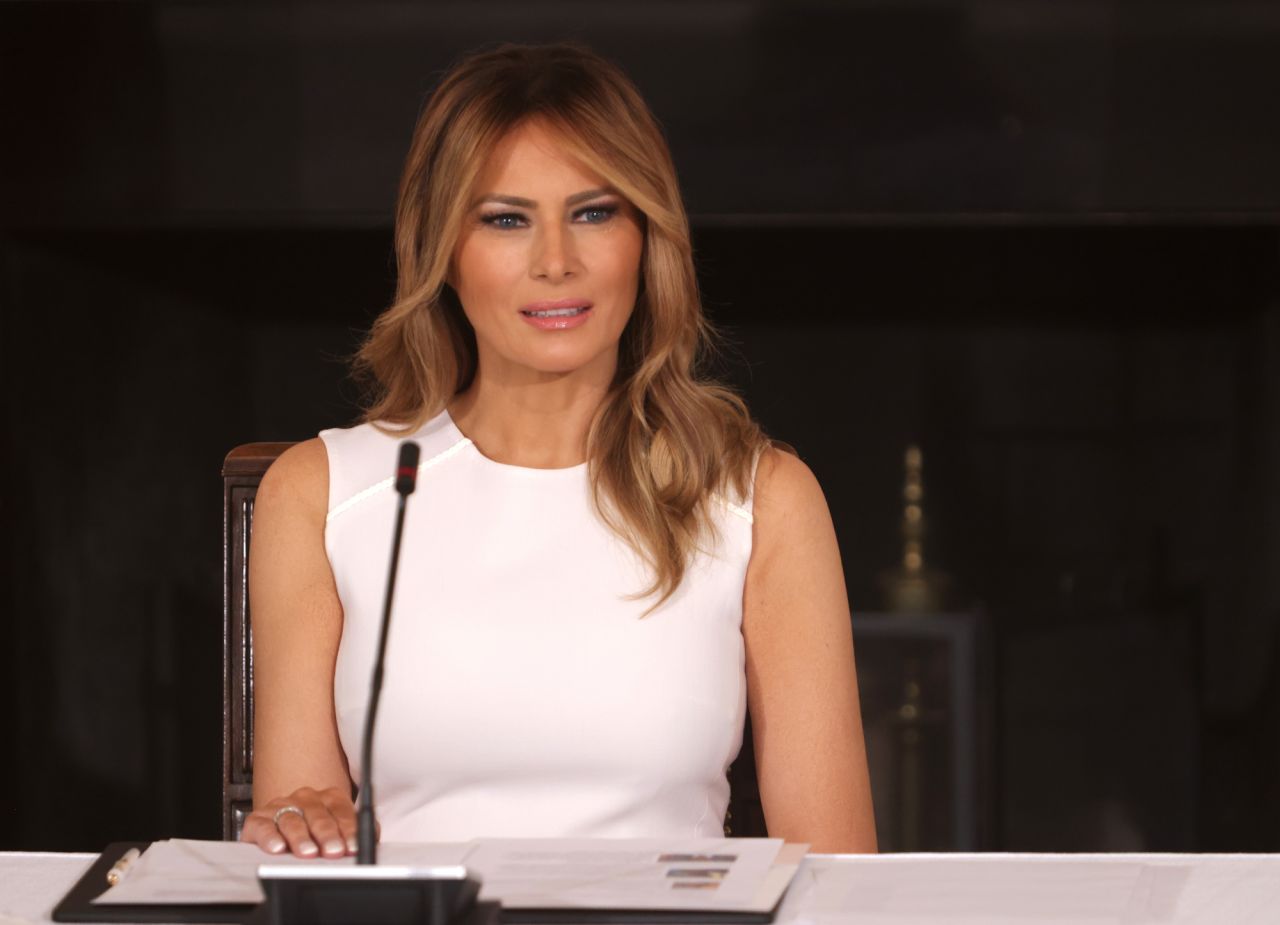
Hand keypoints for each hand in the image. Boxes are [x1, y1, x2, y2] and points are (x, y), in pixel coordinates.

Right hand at [241, 786, 358, 857]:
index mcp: (329, 797)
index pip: (342, 811)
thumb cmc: (313, 830)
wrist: (278, 825)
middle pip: (319, 815)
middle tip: (333, 851)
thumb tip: (371, 841)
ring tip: (308, 853)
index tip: (352, 847)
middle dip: (327, 835)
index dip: (349, 830)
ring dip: (301, 838)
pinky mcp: (258, 819)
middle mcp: (305, 798)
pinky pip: (263, 826)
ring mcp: (281, 806)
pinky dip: (270, 837)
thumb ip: (354, 833)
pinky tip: (277, 848)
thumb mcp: (337, 830)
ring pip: (292, 820)